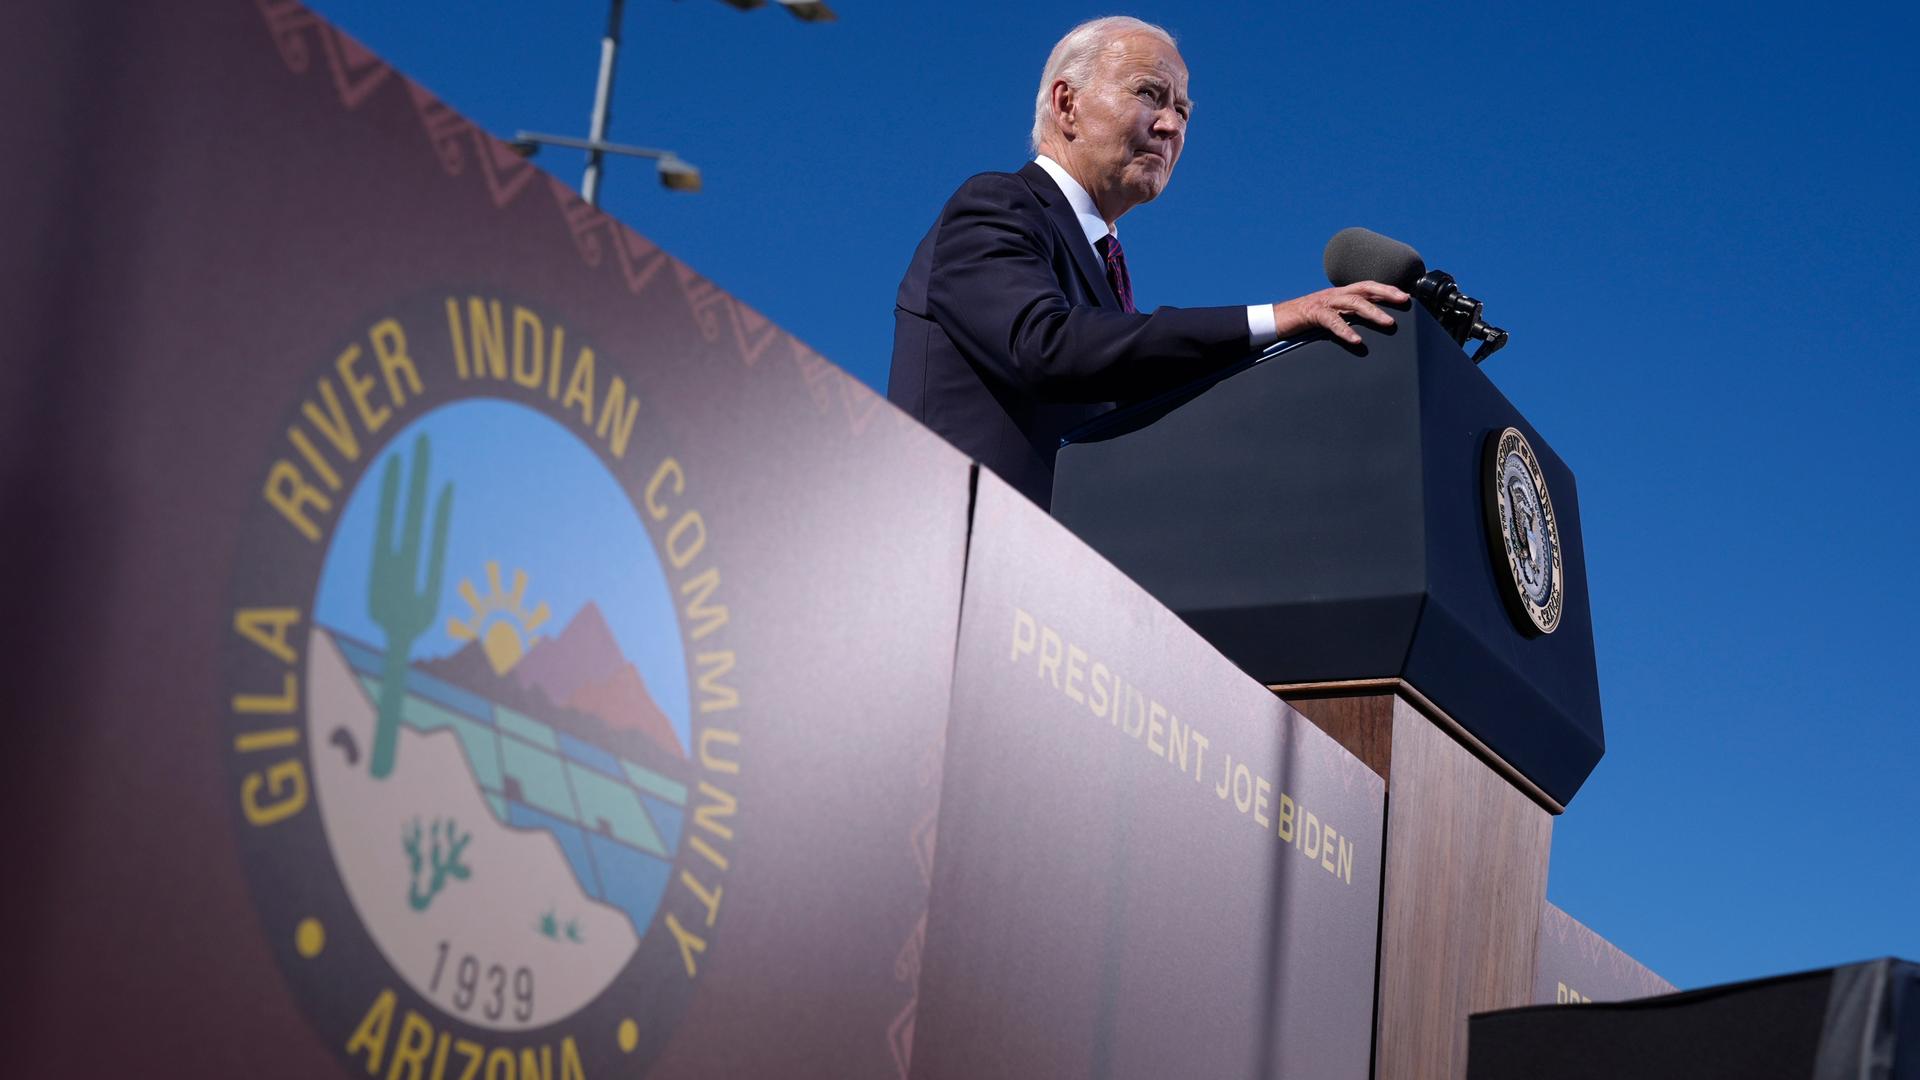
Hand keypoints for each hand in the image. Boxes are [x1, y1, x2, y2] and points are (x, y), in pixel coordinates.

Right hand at [1272, 281, 1408, 344]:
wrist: (1273, 320)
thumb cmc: (1301, 322)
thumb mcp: (1328, 317)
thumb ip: (1345, 319)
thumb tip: (1364, 330)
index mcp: (1339, 295)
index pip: (1367, 287)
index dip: (1385, 289)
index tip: (1405, 296)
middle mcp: (1334, 294)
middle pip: (1364, 288)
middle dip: (1386, 293)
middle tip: (1403, 301)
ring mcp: (1323, 302)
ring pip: (1353, 302)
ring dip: (1373, 311)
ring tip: (1388, 323)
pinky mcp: (1311, 314)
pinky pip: (1332, 321)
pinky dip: (1345, 330)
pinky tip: (1356, 339)